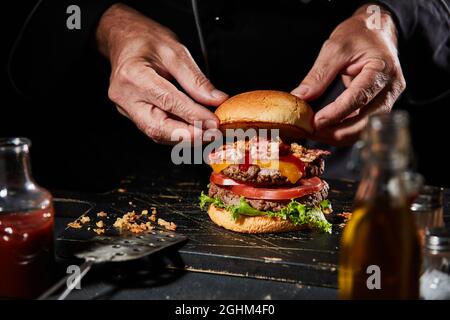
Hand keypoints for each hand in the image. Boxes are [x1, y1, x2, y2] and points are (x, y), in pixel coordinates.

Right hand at [97, 4, 227, 143]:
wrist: (124, 41)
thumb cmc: (145, 41)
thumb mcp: (175, 52)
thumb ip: (196, 79)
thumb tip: (216, 100)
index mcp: (133, 75)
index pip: (168, 102)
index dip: (194, 116)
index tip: (214, 122)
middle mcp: (125, 96)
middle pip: (158, 127)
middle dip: (188, 135)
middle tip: (212, 135)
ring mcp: (126, 108)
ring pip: (157, 133)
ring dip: (184, 137)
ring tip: (207, 134)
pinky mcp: (132, 114)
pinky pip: (155, 129)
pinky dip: (176, 133)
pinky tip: (193, 131)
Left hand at [292, 5, 405, 145]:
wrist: (377, 30)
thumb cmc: (358, 35)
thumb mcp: (335, 48)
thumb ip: (318, 75)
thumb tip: (299, 97)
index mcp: (382, 70)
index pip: (359, 98)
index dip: (336, 113)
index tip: (315, 122)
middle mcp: (390, 89)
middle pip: (365, 122)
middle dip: (335, 131)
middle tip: (310, 131)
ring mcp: (387, 100)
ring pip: (363, 129)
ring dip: (338, 135)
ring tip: (314, 132)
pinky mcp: (378, 107)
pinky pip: (361, 125)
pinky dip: (342, 131)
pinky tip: (325, 130)